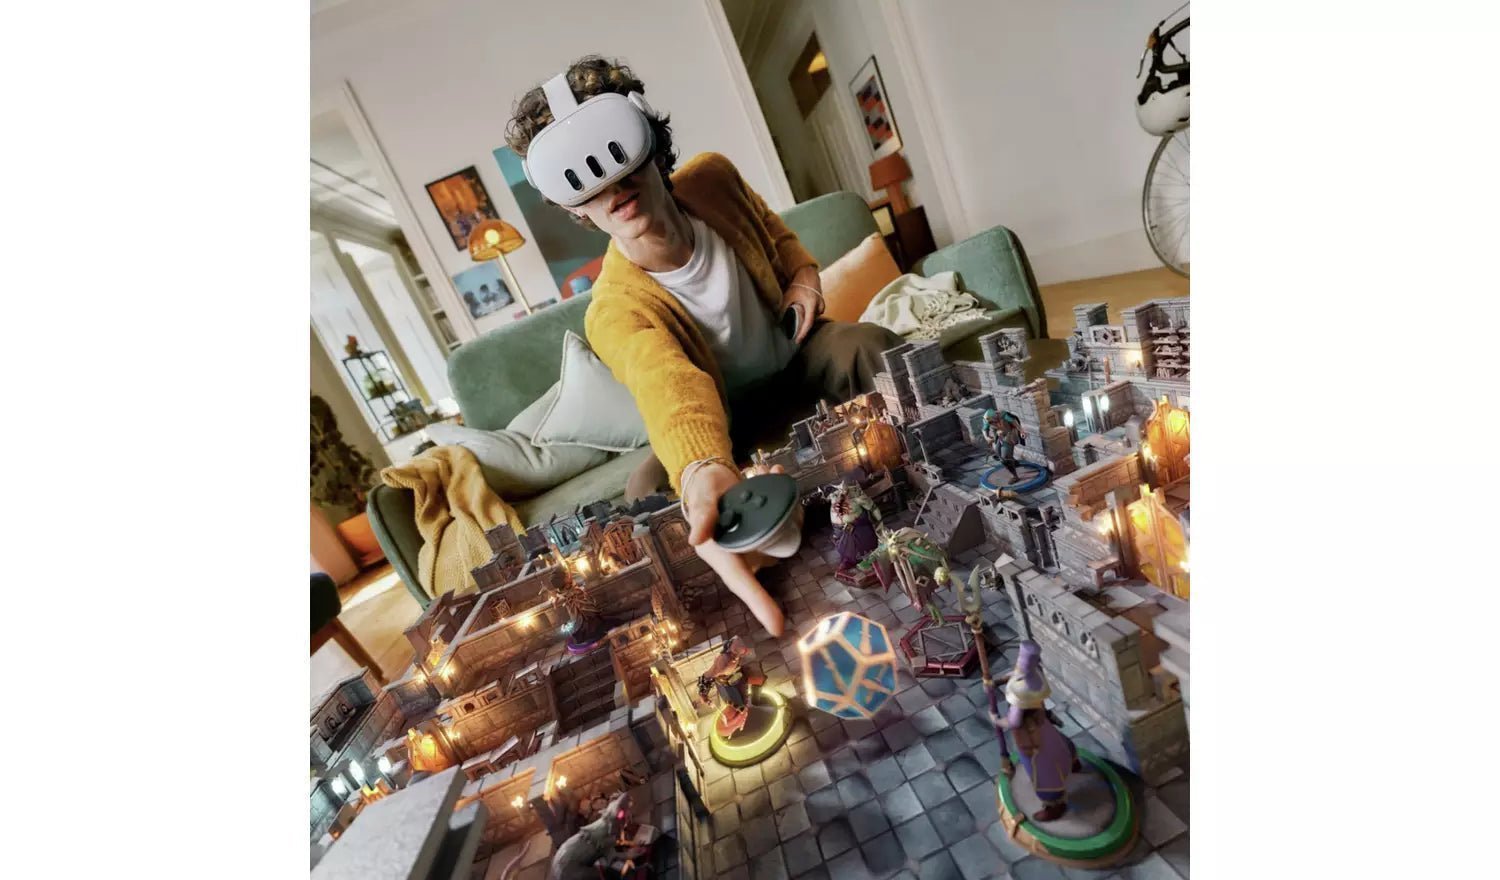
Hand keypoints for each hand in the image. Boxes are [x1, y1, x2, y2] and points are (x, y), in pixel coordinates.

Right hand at [684, 461, 786, 635]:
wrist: (708, 476)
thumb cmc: (701, 492)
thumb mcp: (700, 500)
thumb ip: (701, 516)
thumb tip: (696, 539)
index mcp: (724, 555)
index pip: (743, 583)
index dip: (759, 605)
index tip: (777, 628)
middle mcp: (743, 552)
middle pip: (774, 554)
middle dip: (788, 525)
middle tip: (790, 501)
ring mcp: (758, 539)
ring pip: (784, 532)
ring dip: (787, 505)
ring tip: (774, 474)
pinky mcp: (767, 524)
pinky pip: (785, 516)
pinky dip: (786, 494)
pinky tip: (777, 472)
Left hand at [780, 276, 823, 345]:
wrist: (808, 274)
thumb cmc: (799, 284)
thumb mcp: (789, 296)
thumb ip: (783, 308)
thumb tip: (778, 319)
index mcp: (811, 304)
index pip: (808, 323)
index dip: (803, 333)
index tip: (798, 341)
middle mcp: (819, 305)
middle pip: (811, 322)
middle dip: (803, 328)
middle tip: (795, 334)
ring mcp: (821, 304)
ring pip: (813, 317)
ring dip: (806, 320)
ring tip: (799, 322)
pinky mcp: (821, 303)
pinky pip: (816, 313)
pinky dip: (809, 315)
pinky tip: (804, 314)